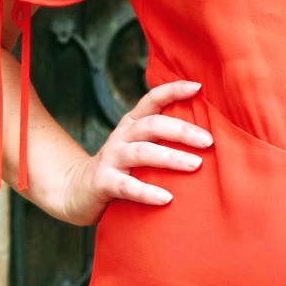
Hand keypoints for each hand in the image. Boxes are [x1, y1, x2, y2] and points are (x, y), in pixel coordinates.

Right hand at [58, 80, 212, 225]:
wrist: (76, 191)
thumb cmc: (122, 168)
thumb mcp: (140, 147)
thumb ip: (163, 139)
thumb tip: (208, 136)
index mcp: (133, 123)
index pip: (152, 99)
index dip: (173, 90)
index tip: (198, 86)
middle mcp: (122, 136)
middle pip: (153, 125)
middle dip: (182, 130)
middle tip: (208, 141)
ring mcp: (111, 159)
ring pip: (142, 152)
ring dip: (170, 158)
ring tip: (196, 165)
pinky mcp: (103, 183)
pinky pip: (127, 186)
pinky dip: (147, 191)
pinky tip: (166, 198)